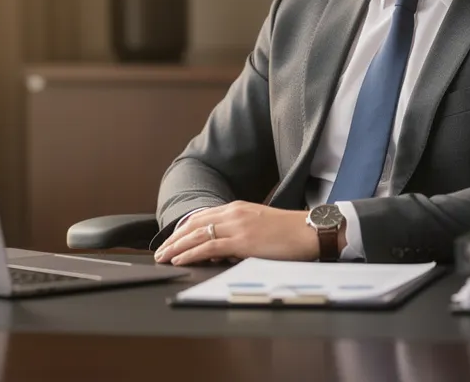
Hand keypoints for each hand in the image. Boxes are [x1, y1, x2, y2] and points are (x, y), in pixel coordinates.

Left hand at [153, 201, 318, 265]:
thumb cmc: (289, 232)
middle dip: (173, 239)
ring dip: (176, 247)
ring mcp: (237, 226)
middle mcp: (233, 213)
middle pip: (193, 224)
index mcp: (237, 208)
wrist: (309, 231)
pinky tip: (180, 260)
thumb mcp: (258, 226)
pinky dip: (191, 253)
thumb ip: (238, 233)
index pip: (201, 217)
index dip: (182, 229)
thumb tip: (220, 249)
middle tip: (160, 251)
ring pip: (197, 235)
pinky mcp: (242, 241)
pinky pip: (209, 246)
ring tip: (163, 257)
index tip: (170, 240)